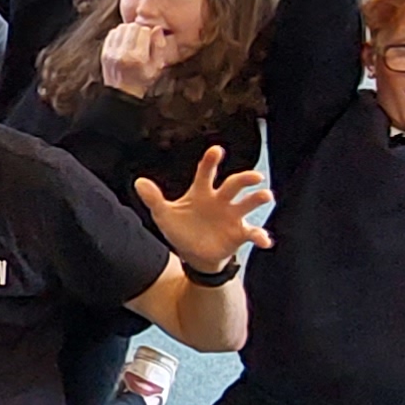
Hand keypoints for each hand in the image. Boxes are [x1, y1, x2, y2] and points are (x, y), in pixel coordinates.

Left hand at [99, 18, 173, 96]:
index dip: (149, 32)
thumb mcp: (157, 67)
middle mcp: (123, 53)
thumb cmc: (142, 80)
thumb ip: (159, 47)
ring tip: (132, 39)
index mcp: (138, 58)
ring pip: (120, 28)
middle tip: (141, 37)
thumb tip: (157, 29)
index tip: (149, 38)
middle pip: (131, 27)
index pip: (144, 31)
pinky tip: (123, 41)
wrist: (122, 92)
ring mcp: (112, 52)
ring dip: (128, 30)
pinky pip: (112, 34)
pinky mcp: (104, 52)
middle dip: (138, 29)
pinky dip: (118, 34)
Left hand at [136, 147, 274, 273]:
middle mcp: (221, 201)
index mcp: (202, 192)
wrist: (193, 254)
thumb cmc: (181, 229)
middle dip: (245, 179)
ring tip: (265, 196)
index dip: (211, 161)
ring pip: (248, 203)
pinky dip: (260, 236)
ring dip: (257, 199)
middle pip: (235, 185)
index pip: (206, 173)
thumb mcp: (164, 215)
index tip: (217, 150)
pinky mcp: (239, 233)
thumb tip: (139, 182)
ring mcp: (232, 216)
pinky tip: (264, 240)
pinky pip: (253, 233)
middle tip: (255, 176)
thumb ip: (154, 199)